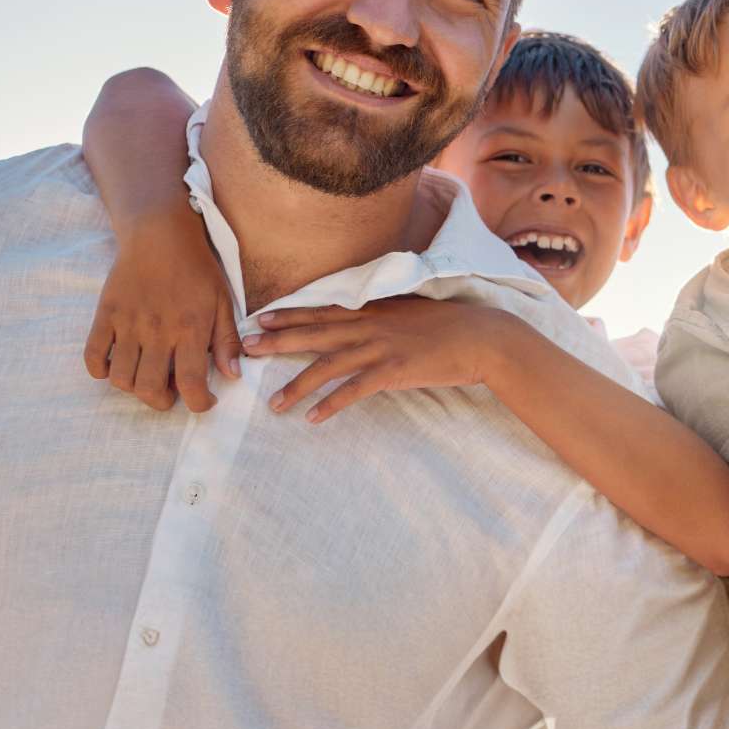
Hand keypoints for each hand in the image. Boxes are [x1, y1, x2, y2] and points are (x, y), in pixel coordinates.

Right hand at [84, 199, 239, 411]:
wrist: (160, 234)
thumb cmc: (197, 269)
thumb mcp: (224, 301)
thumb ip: (227, 340)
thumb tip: (232, 376)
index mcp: (190, 329)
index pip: (192, 383)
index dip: (198, 404)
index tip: (203, 402)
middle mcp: (157, 331)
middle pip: (150, 388)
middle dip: (162, 401)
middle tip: (171, 392)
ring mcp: (127, 324)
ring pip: (121, 378)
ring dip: (134, 388)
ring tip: (147, 377)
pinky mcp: (105, 314)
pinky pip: (92, 356)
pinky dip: (100, 370)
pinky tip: (117, 365)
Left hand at [242, 297, 514, 421]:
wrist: (482, 337)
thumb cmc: (449, 327)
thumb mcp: (411, 312)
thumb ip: (383, 316)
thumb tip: (362, 322)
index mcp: (374, 309)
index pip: (323, 311)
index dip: (290, 315)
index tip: (260, 319)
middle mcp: (371, 325)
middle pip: (315, 334)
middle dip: (279, 342)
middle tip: (246, 349)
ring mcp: (382, 347)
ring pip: (329, 366)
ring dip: (298, 385)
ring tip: (273, 405)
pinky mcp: (394, 370)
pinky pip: (355, 390)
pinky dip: (333, 404)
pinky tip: (314, 418)